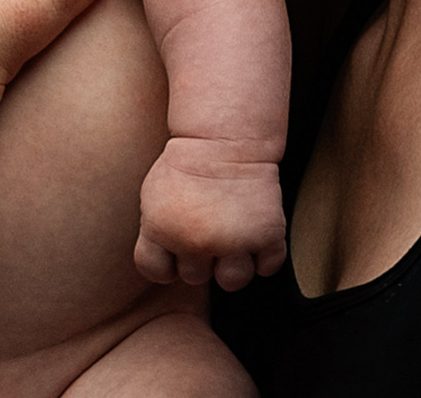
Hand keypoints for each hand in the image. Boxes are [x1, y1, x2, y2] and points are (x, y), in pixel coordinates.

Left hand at [135, 136, 289, 291]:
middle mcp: (195, 241)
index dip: (167, 262)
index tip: (176, 245)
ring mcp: (233, 241)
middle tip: (208, 229)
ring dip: (233, 264)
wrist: (225, 139)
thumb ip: (155, 235)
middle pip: (196, 277)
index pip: (157, 271)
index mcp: (161, 230)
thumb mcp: (152, 198)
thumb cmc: (185, 167)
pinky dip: (265, 255)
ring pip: (232, 280)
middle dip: (200, 257)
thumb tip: (165, 266)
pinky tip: (255, 233)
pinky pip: (268, 267)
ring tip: (232, 236)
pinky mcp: (266, 236)